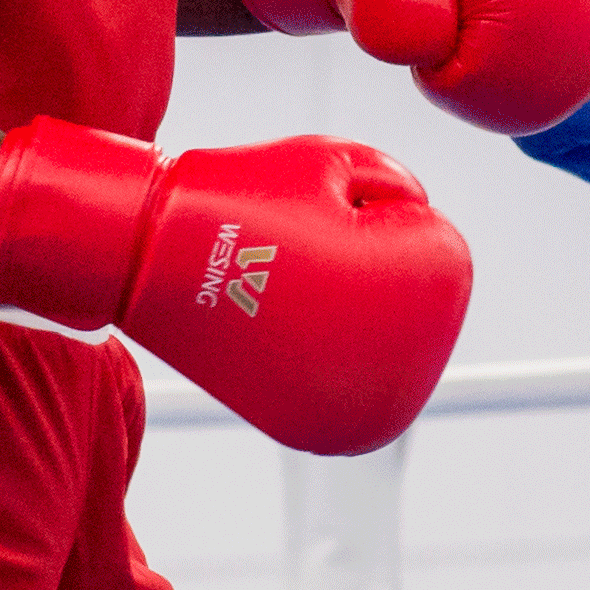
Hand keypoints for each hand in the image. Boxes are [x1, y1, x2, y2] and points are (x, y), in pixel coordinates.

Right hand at [0, 118, 471, 456]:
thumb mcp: (339, 159)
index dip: (377, 220)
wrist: (151, 252)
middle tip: (300, 252)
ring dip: (344, 319)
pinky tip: (278, 329)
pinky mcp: (315, 430)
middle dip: (366, 270)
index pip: (438, 249)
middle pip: (413, 307)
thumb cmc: (247, 194)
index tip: (323, 217)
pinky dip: (316, 361)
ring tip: (285, 288)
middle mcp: (414, 356)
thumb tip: (416, 224)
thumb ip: (398, 186)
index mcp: (433, 277)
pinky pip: (341, 392)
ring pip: (378, 351)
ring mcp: (364, 403)